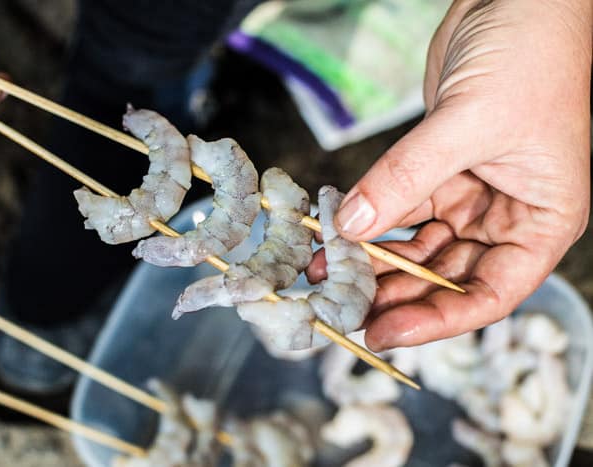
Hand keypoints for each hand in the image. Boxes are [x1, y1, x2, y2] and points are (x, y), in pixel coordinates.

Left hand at [307, 0, 590, 350]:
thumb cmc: (530, 54)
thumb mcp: (469, 122)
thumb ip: (407, 177)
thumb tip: (353, 227)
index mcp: (543, 218)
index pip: (492, 292)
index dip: (439, 320)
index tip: (385, 332)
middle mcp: (507, 215)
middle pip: (448, 276)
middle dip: (395, 294)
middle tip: (343, 306)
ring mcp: (470, 194)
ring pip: (418, 248)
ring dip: (373, 262)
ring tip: (327, 275)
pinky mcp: (438, 171)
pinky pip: (399, 209)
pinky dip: (368, 223)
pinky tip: (334, 235)